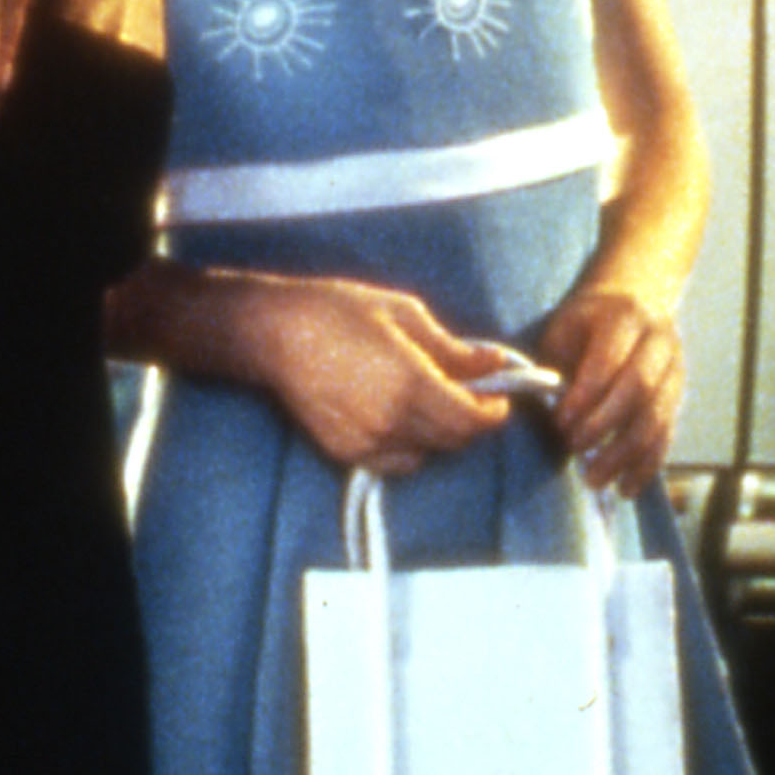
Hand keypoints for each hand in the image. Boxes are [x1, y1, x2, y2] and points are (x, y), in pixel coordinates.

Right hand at [241, 277, 519, 478]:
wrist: (275, 334)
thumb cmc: (339, 312)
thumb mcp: (404, 314)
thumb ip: (451, 347)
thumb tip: (493, 361)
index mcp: (412, 384)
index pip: (472, 419)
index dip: (494, 412)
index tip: (499, 396)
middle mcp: (392, 422)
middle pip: (454, 440)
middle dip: (471, 419)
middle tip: (471, 392)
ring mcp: (367, 443)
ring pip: (426, 453)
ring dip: (440, 432)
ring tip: (430, 399)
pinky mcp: (345, 454)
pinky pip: (395, 462)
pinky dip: (409, 446)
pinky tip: (397, 415)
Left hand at [533, 284, 683, 492]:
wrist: (635, 302)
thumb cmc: (586, 325)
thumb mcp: (565, 330)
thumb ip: (558, 365)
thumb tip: (552, 412)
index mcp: (626, 317)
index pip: (612, 358)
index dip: (587, 394)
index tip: (561, 422)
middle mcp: (659, 340)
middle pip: (641, 387)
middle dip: (605, 425)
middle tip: (574, 449)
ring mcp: (676, 370)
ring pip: (658, 416)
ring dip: (626, 454)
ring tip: (594, 479)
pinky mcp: (680, 398)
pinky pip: (668, 436)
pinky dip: (647, 466)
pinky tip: (625, 487)